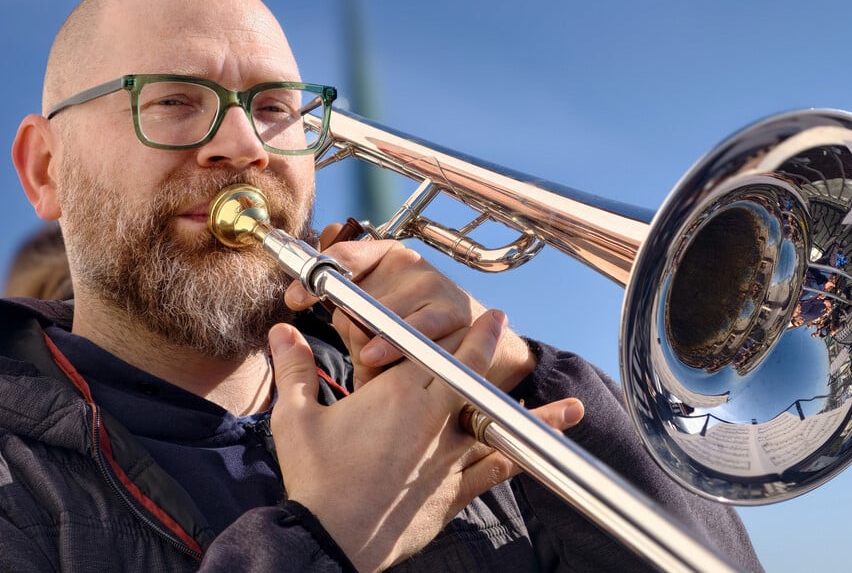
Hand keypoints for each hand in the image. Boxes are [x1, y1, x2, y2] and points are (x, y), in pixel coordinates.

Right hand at [269, 310, 583, 570]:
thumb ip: (294, 369)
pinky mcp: (453, 491)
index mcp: (397, 395)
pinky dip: (522, 455)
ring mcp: (448, 456)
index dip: (464, 331)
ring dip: (532, 411)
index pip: (437, 351)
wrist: (329, 537)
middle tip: (501, 324)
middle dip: (488, 345)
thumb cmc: (316, 479)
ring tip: (570, 405)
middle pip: (470, 374)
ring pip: (496, 423)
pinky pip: (495, 469)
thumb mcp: (296, 419)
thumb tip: (281, 332)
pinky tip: (544, 452)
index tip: (483, 314)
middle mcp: (432, 419)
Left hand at [285, 235, 535, 391]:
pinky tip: (380, 356)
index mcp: (382, 255)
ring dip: (374, 336)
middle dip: (350, 319)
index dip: (314, 278)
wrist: (470, 348)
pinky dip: (396, 345)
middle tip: (352, 339)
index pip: (341, 256)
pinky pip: (417, 328)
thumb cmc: (409, 332)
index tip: (295, 300)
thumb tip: (299, 292)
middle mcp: (408, 263)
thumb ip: (340, 298)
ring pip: (386, 311)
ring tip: (368, 354)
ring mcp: (433, 283)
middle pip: (362, 290)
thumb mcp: (368, 315)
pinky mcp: (453, 308)